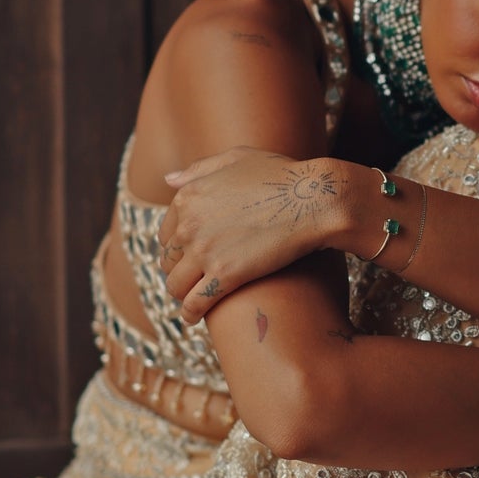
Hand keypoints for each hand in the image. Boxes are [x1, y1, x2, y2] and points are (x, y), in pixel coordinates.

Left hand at [158, 147, 345, 319]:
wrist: (312, 200)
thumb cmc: (282, 176)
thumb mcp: (236, 158)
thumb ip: (199, 169)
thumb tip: (169, 179)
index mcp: (187, 197)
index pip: (166, 233)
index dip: (176, 248)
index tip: (186, 258)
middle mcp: (189, 224)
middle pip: (168, 260)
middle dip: (178, 272)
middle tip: (190, 282)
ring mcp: (205, 251)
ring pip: (176, 285)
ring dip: (181, 295)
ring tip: (190, 302)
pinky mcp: (226, 275)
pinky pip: (196, 303)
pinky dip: (190, 313)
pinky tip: (194, 319)